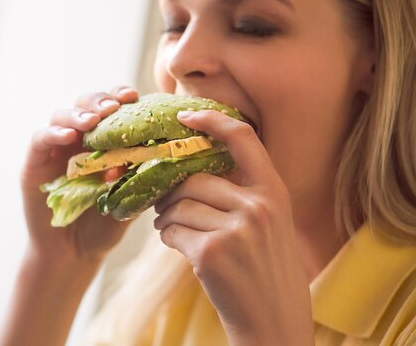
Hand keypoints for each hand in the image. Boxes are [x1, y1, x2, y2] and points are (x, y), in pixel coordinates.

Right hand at [21, 86, 138, 264]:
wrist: (74, 253)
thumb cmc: (103, 224)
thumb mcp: (126, 198)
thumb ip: (136, 177)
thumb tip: (152, 152)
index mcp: (103, 141)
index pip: (111, 109)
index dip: (120, 98)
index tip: (134, 97)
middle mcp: (78, 139)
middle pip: (86, 104)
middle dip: (100, 101)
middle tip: (113, 107)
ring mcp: (55, 149)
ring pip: (62, 115)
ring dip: (78, 114)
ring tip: (92, 122)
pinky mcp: (35, 163)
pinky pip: (41, 138)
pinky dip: (53, 133)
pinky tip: (68, 136)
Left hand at [153, 110, 313, 344]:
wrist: (273, 322)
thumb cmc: (266, 271)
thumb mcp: (269, 225)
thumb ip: (242, 195)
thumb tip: (190, 171)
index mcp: (274, 193)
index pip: (243, 138)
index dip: (212, 121)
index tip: (186, 115)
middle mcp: (258, 206)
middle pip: (193, 180)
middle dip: (170, 191)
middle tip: (163, 204)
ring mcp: (236, 230)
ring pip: (178, 206)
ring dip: (166, 218)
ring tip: (171, 229)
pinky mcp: (211, 253)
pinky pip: (172, 230)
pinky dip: (167, 237)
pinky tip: (177, 246)